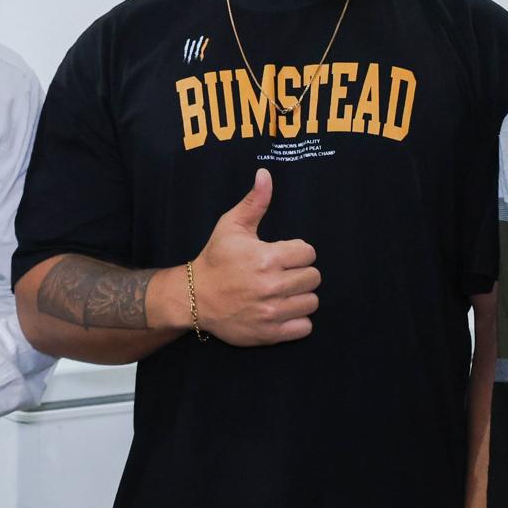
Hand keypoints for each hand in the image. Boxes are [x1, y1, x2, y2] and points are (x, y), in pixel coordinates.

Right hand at [191, 168, 319, 345]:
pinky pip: (304, 327)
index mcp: (266, 258)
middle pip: (314, 277)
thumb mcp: (231, 226)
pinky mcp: (270, 333)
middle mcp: (271, 286)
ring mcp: (271, 312)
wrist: (194, 297)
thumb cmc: (216, 259)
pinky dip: (298, 321)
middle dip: (301, 273)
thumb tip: (265, 174)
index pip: (308, 253)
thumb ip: (254, 202)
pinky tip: (283, 311)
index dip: (297, 252)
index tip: (283, 256)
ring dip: (301, 297)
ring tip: (283, 292)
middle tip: (283, 274)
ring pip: (311, 302)